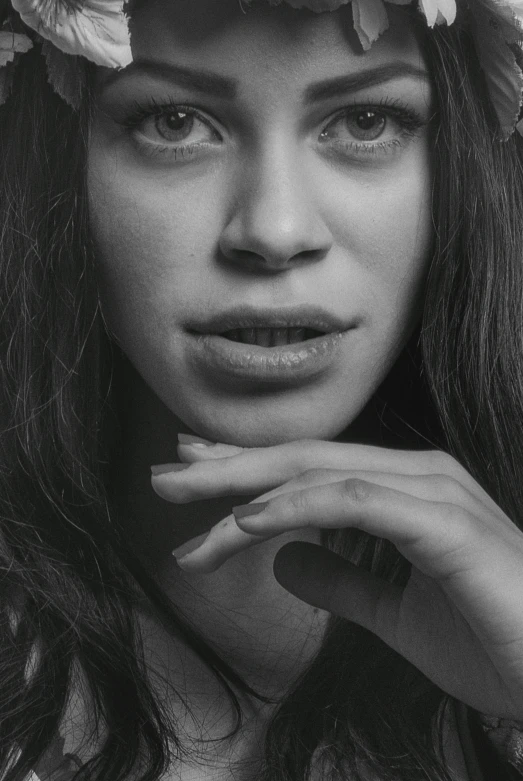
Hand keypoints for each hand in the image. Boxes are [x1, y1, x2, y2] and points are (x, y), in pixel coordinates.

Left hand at [151, 437, 522, 718]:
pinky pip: (354, 501)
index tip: (194, 473)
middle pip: (303, 458)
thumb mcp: (391, 610)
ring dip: (244, 486)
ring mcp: (431, 491)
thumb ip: (340, 579)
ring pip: (317, 472)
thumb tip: (282, 560)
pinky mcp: (442, 521)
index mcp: (405, 489)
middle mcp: (416, 475)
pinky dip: (295, 505)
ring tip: (185, 497)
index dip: (248, 468)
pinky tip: (245, 521)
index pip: (310, 468)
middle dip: (229, 466)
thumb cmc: (487, 638)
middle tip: (166, 475)